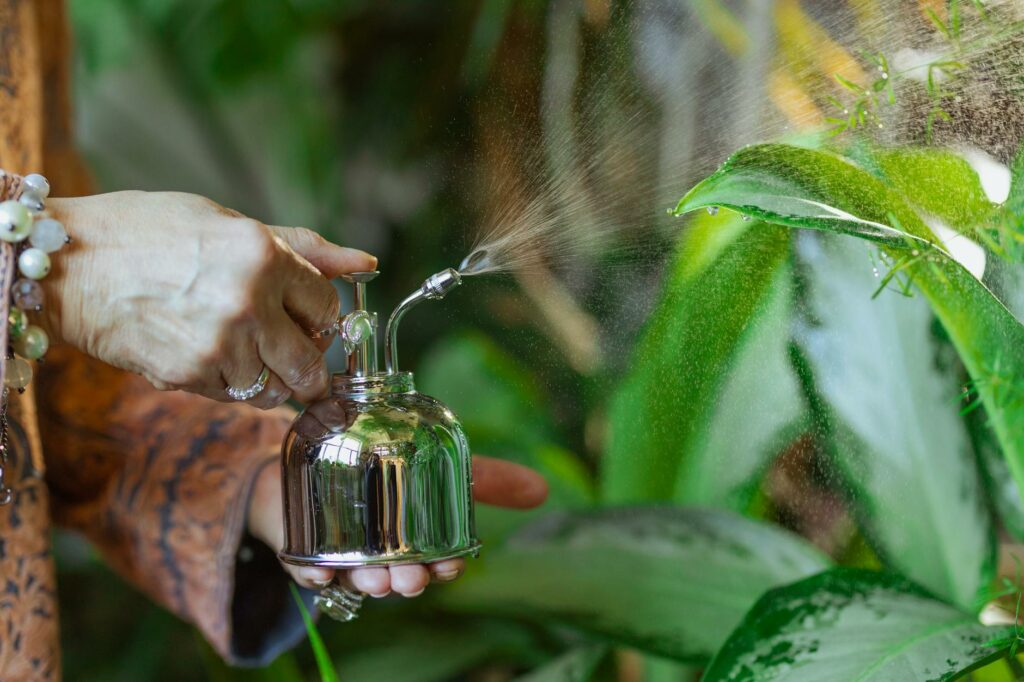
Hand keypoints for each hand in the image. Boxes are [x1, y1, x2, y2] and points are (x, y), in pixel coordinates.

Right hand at [45, 192, 374, 406]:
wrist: (68, 266)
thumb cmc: (146, 232)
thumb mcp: (228, 222)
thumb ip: (303, 247)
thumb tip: (366, 263)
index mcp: (264, 258)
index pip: (328, 307)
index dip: (319, 312)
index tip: (303, 311)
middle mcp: (249, 306)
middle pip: (313, 364)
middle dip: (308, 359)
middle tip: (288, 344)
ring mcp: (219, 348)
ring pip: (276, 390)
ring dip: (270, 375)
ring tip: (242, 345)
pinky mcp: (190, 378)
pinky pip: (236, 397)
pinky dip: (233, 383)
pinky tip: (209, 352)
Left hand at [247, 455, 548, 595]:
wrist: (323, 447)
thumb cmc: (390, 464)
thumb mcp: (441, 464)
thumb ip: (487, 478)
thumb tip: (542, 489)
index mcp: (415, 543)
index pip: (434, 564)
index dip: (443, 569)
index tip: (450, 565)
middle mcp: (381, 555)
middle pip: (397, 577)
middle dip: (407, 581)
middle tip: (413, 577)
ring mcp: (342, 554)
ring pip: (356, 578)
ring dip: (367, 581)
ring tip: (374, 575)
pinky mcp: (303, 547)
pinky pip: (307, 569)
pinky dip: (312, 574)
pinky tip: (319, 572)